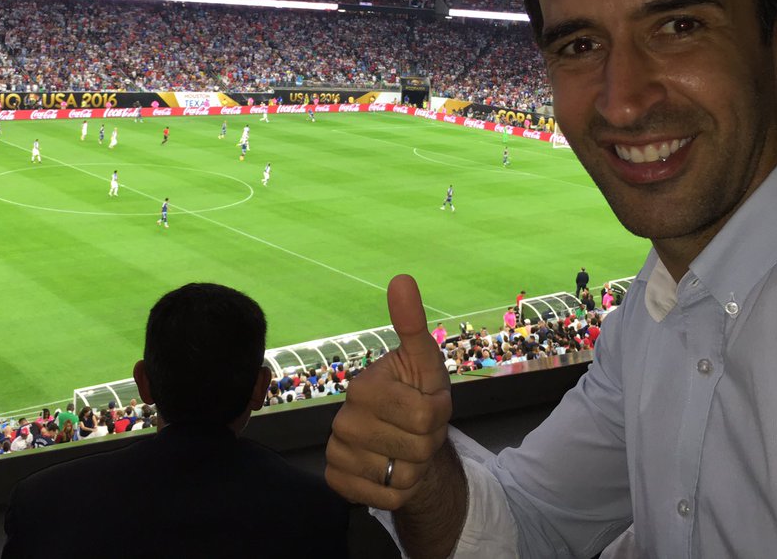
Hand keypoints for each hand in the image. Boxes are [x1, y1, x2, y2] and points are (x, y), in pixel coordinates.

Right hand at [326, 274, 452, 510]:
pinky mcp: (338, 481)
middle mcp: (343, 420)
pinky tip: (392, 470)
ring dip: (416, 467)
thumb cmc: (417, 395)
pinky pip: (387, 499)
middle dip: (430, 441)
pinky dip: (401, 491)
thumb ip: (413, 324)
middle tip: (418, 429)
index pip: (426, 416)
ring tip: (406, 448)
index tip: (429, 402)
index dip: (439, 412)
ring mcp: (337, 452)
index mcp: (364, 387)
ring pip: (404, 476)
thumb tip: (402, 278)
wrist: (404, 440)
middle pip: (418, 447)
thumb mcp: (424, 362)